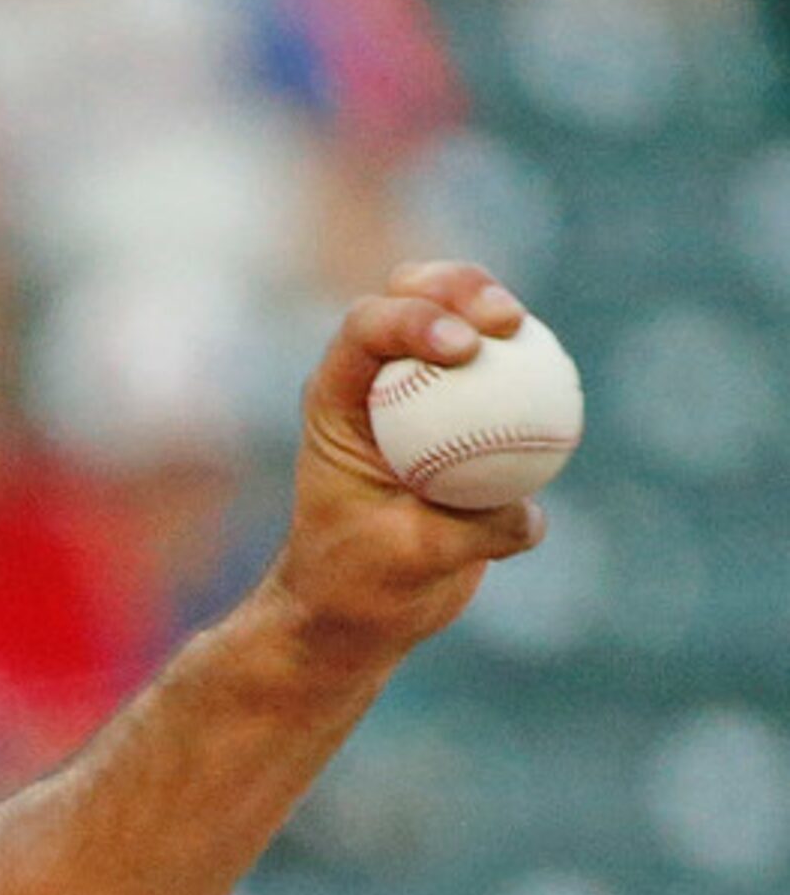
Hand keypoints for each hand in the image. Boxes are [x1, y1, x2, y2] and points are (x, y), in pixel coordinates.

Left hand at [270, 260, 548, 670]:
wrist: (361, 608)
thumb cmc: (361, 582)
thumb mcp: (409, 562)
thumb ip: (468, 533)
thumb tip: (527, 512)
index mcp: (336, 400)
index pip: (367, 329)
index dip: (415, 319)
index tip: (464, 349)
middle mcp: (374, 383)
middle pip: (412, 296)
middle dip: (457, 286)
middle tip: (506, 320)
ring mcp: (420, 392)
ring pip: (460, 322)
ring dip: (496, 311)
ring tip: (523, 331)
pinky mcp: (464, 415)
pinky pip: (502, 376)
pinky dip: (530, 371)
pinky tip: (557, 390)